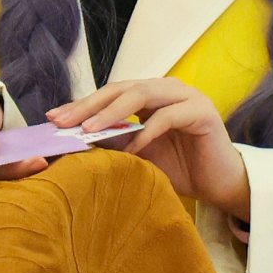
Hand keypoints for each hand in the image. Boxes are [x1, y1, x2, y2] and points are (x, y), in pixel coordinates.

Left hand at [62, 76, 248, 220]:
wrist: (218, 184)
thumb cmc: (179, 167)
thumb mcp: (137, 153)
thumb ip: (112, 140)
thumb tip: (72, 138)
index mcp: (151, 94)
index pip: (110, 92)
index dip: (82, 104)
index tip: (54, 118)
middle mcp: (167, 89)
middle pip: (121, 88)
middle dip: (89, 105)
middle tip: (63, 122)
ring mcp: (186, 96)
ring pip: (142, 95)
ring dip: (112, 113)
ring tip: (88, 131)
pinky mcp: (202, 111)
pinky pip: (167, 117)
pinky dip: (146, 133)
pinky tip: (131, 150)